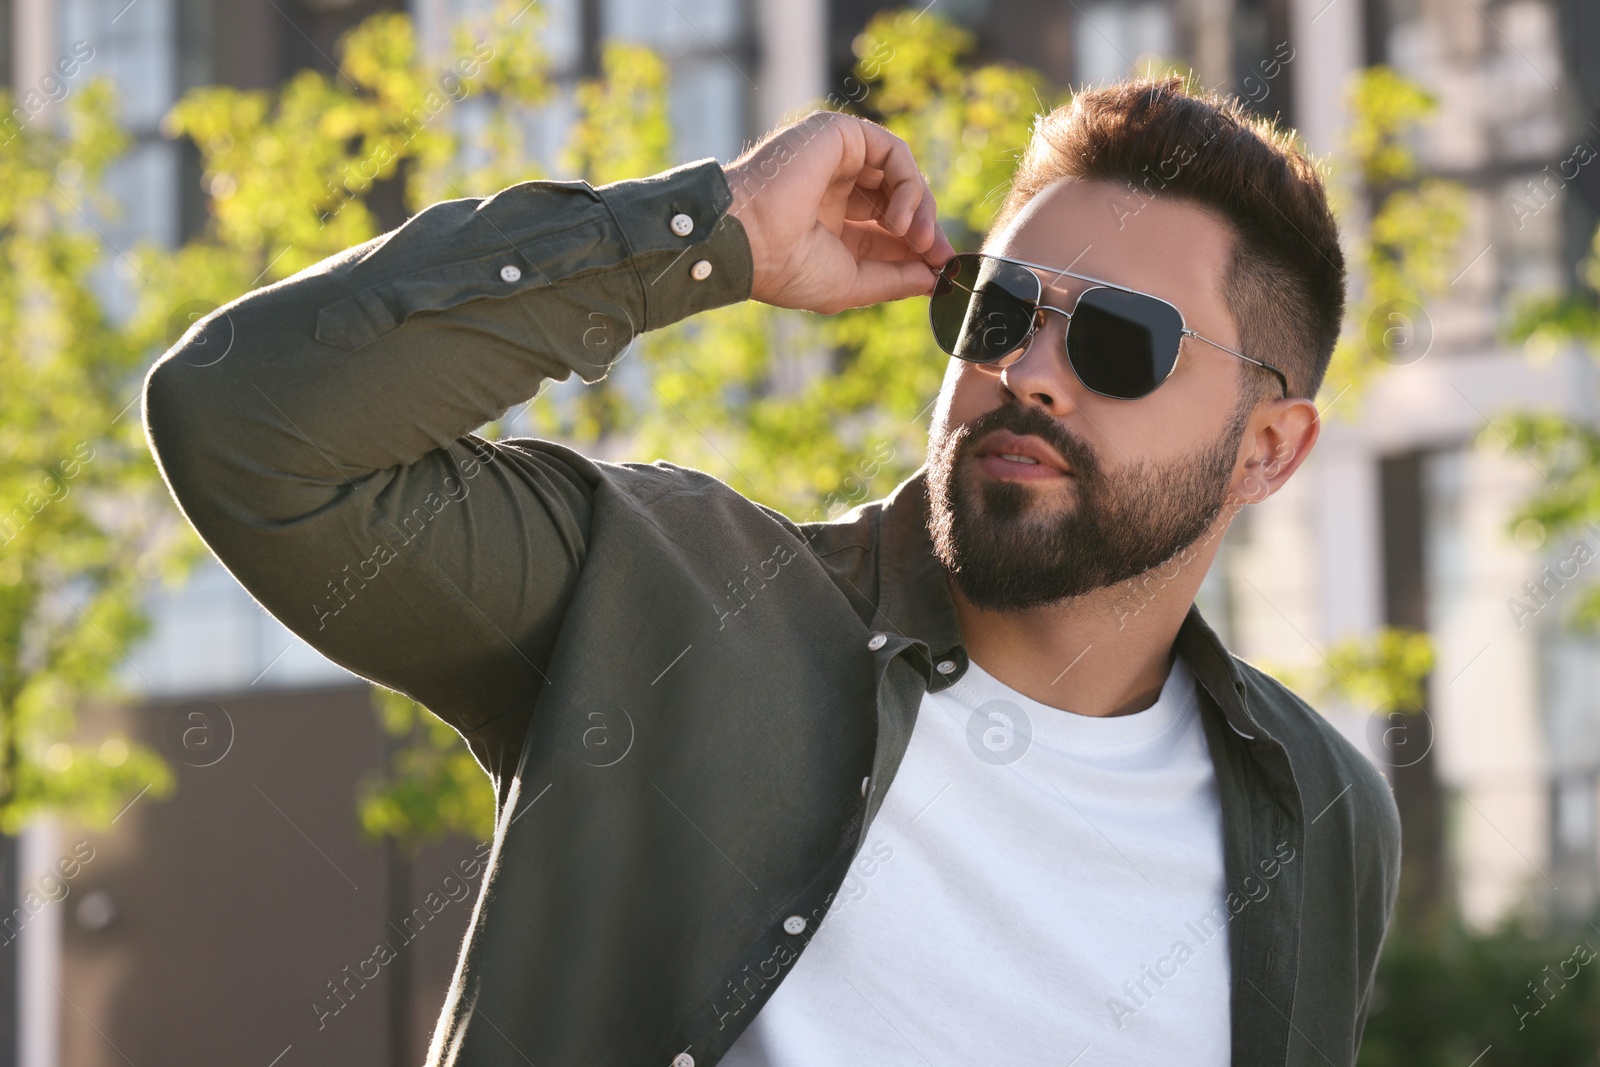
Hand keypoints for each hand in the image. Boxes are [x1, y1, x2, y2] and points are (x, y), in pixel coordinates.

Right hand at [723, 112, 954, 314]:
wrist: (748, 240)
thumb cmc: (786, 268)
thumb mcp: (851, 284)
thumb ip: (894, 279)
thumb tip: (935, 279)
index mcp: (829, 221)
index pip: (887, 228)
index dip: (919, 246)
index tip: (943, 269)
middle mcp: (833, 187)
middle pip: (898, 198)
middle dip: (925, 228)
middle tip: (938, 255)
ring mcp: (836, 158)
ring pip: (900, 174)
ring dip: (920, 208)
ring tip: (919, 239)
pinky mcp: (839, 135)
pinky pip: (893, 152)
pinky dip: (909, 185)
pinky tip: (903, 219)